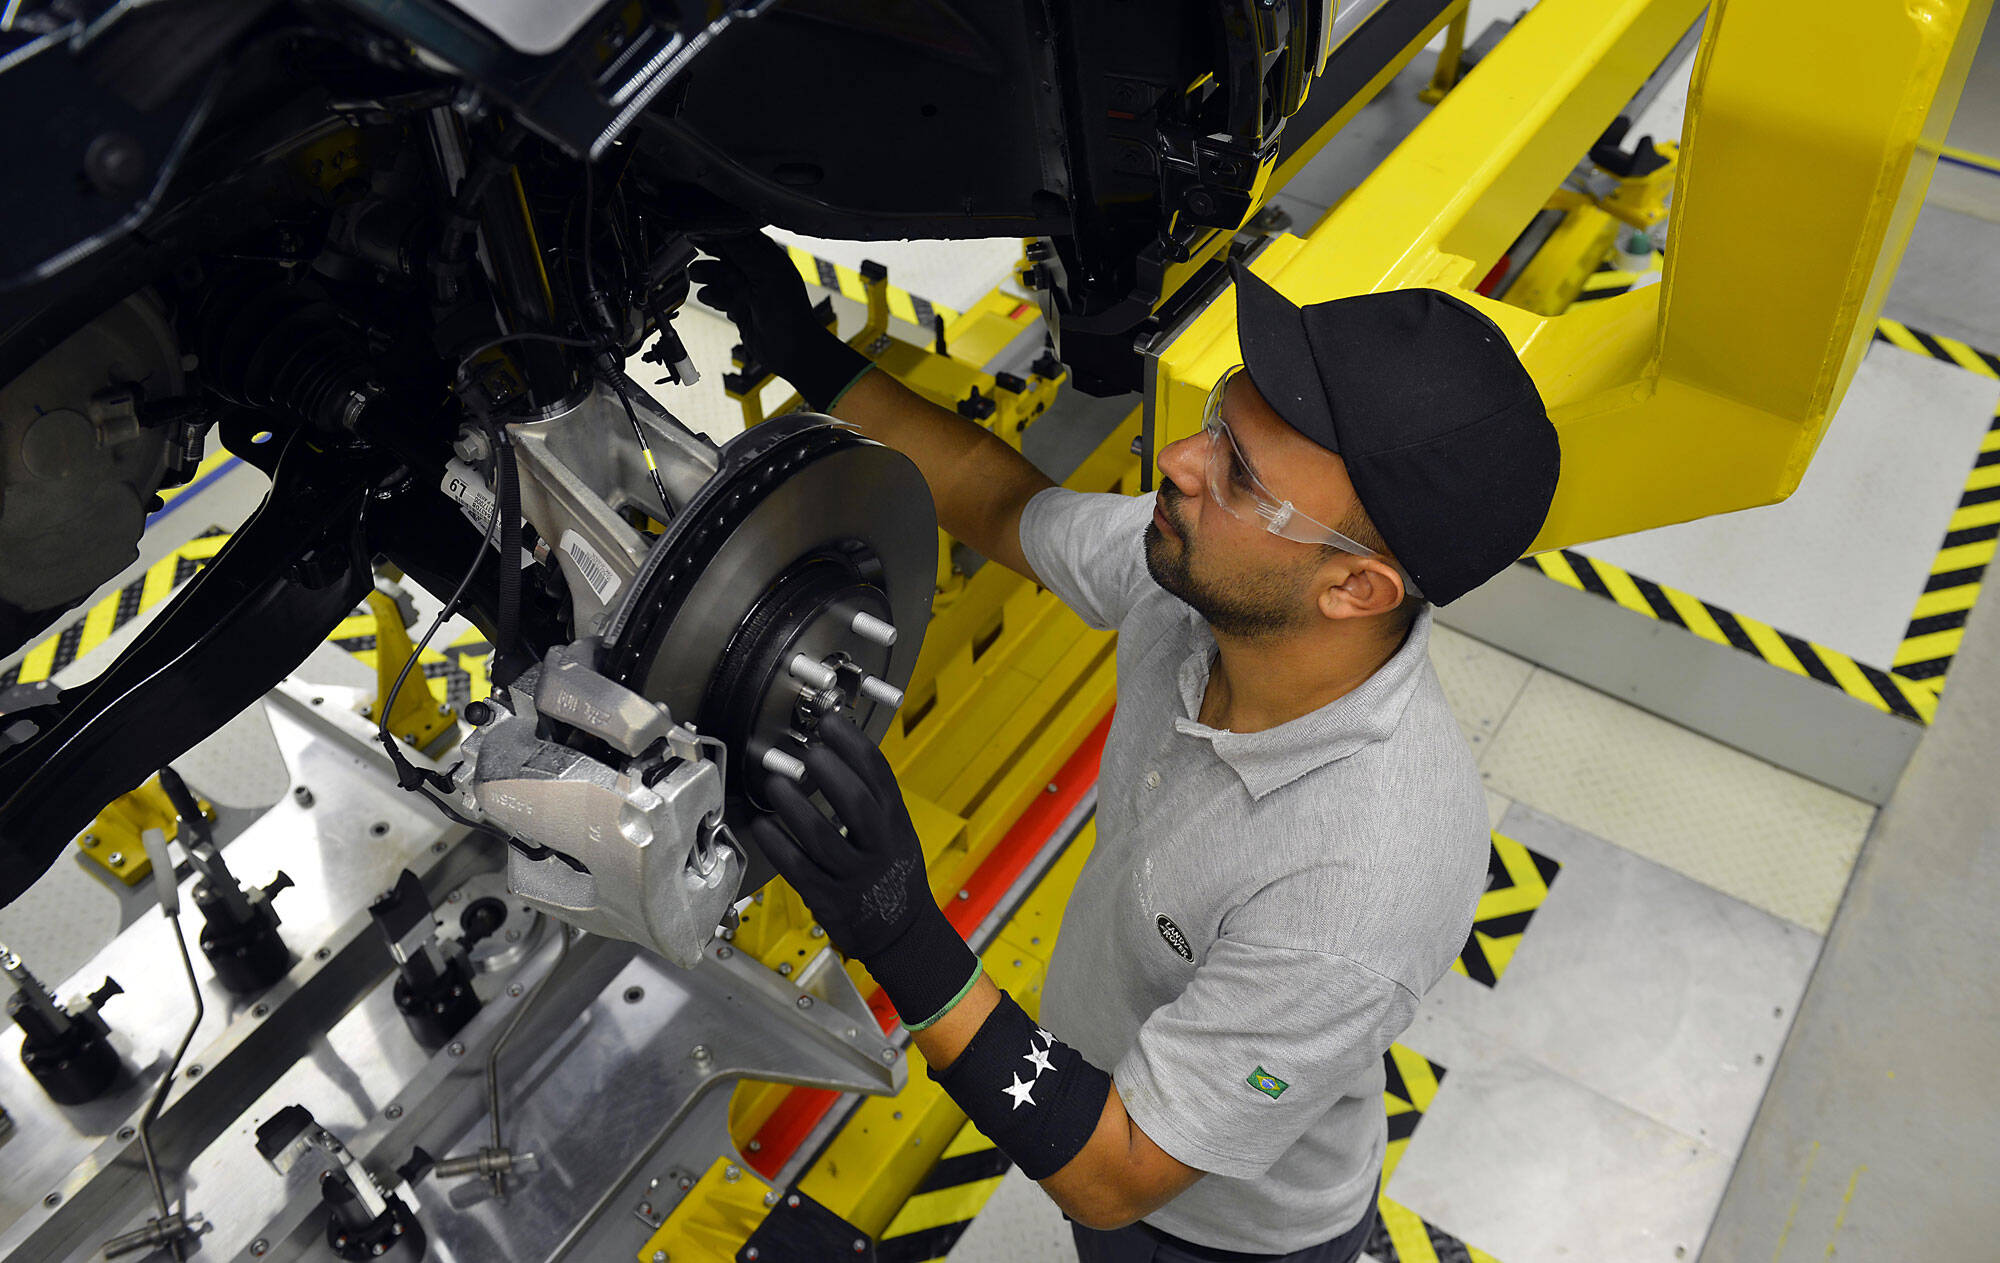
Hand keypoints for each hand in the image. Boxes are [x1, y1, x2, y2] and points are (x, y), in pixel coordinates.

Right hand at [688, 232, 871, 410]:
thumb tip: (719, 226)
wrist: (791, 350)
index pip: (736, 233)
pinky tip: (712, 298)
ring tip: (698, 275)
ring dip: (707, 275)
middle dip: (706, 252)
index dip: (716, 231)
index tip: (695, 230)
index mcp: (766, 254)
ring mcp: (746, 288)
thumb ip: (742, 248)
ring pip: (717, 274)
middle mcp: (756, 269)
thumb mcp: (765, 272)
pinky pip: (718, 296)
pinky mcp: (739, 307)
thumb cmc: (789, 312)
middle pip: (723, 252)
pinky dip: (713, 296)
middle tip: (689, 253)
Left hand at [748, 717, 978, 1026]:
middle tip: (807, 751)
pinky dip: (778, 845)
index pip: (880, 776)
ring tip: (775, 783)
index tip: (830, 722)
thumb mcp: (895, 832)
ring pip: (822, 838)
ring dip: (795, 806)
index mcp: (895, 823)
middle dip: (831, 773)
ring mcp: (854, 876)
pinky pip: (799, 869)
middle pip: (857, 804)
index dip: (854, 744)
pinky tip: (762, 825)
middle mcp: (879, 847)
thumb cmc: (891, 873)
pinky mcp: (829, 900)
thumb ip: (871, 799)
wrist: (902, 932)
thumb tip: (834, 750)